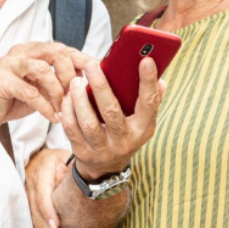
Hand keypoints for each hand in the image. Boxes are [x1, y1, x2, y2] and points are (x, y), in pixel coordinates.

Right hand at [0, 42, 88, 133]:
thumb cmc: (12, 99)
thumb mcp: (40, 88)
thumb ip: (58, 81)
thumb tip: (89, 84)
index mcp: (33, 51)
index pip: (64, 49)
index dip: (83, 59)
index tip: (100, 73)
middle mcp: (22, 52)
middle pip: (56, 53)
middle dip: (71, 75)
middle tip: (77, 95)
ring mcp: (9, 64)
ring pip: (43, 69)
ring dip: (58, 91)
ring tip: (63, 108)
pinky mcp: (0, 81)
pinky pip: (29, 92)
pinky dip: (44, 106)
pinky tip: (52, 116)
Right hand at [25, 147, 73, 227]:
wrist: (40, 158)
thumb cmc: (59, 158)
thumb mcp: (67, 157)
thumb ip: (74, 169)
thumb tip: (87, 184)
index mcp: (40, 171)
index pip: (41, 196)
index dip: (48, 213)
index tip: (58, 226)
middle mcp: (29, 186)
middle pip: (37, 215)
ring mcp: (26, 198)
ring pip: (34, 224)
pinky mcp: (28, 208)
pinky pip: (35, 225)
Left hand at [61, 57, 164, 178]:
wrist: (106, 167)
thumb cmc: (126, 133)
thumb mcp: (142, 121)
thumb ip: (150, 100)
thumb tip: (160, 80)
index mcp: (143, 128)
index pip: (149, 103)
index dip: (148, 82)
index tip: (146, 60)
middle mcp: (124, 140)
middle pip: (112, 112)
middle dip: (101, 86)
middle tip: (92, 66)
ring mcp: (102, 148)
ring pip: (88, 122)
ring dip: (79, 99)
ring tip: (76, 81)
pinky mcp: (83, 151)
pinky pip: (71, 128)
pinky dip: (68, 110)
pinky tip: (68, 96)